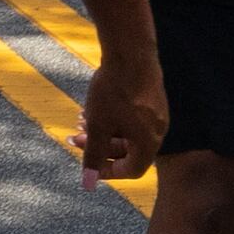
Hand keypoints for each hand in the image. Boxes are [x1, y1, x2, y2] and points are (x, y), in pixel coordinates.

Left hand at [70, 51, 167, 183]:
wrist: (130, 51)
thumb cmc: (115, 91)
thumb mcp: (98, 126)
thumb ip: (94, 155)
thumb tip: (88, 182)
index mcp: (150, 142)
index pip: (132, 170)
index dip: (109, 172)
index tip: (89, 166)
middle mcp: (158, 130)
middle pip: (129, 150)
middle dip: (100, 147)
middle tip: (76, 138)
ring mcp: (156, 113)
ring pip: (128, 132)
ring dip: (103, 131)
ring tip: (80, 121)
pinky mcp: (151, 97)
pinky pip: (132, 117)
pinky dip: (113, 118)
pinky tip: (93, 107)